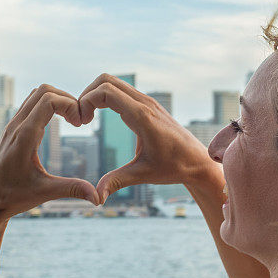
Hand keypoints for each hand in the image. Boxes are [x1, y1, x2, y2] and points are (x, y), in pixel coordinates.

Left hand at [0, 85, 99, 220]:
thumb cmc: (13, 196)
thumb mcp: (45, 192)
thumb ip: (72, 189)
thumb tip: (98, 197)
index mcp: (24, 136)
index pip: (49, 100)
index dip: (70, 105)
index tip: (81, 124)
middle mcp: (16, 126)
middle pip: (43, 91)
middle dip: (66, 99)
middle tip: (79, 119)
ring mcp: (13, 125)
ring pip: (36, 94)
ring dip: (57, 100)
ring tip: (71, 119)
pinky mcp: (13, 129)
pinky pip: (31, 105)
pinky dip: (48, 106)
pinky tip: (59, 123)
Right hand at [78, 74, 216, 203]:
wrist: (197, 160)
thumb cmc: (174, 167)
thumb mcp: (144, 175)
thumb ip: (118, 182)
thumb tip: (97, 197)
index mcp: (142, 117)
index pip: (106, 92)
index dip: (86, 102)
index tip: (81, 123)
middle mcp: (144, 103)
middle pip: (106, 80)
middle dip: (86, 95)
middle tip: (80, 119)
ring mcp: (147, 101)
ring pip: (113, 82)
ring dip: (95, 95)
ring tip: (86, 118)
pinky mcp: (147, 105)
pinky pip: (121, 90)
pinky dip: (105, 97)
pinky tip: (99, 117)